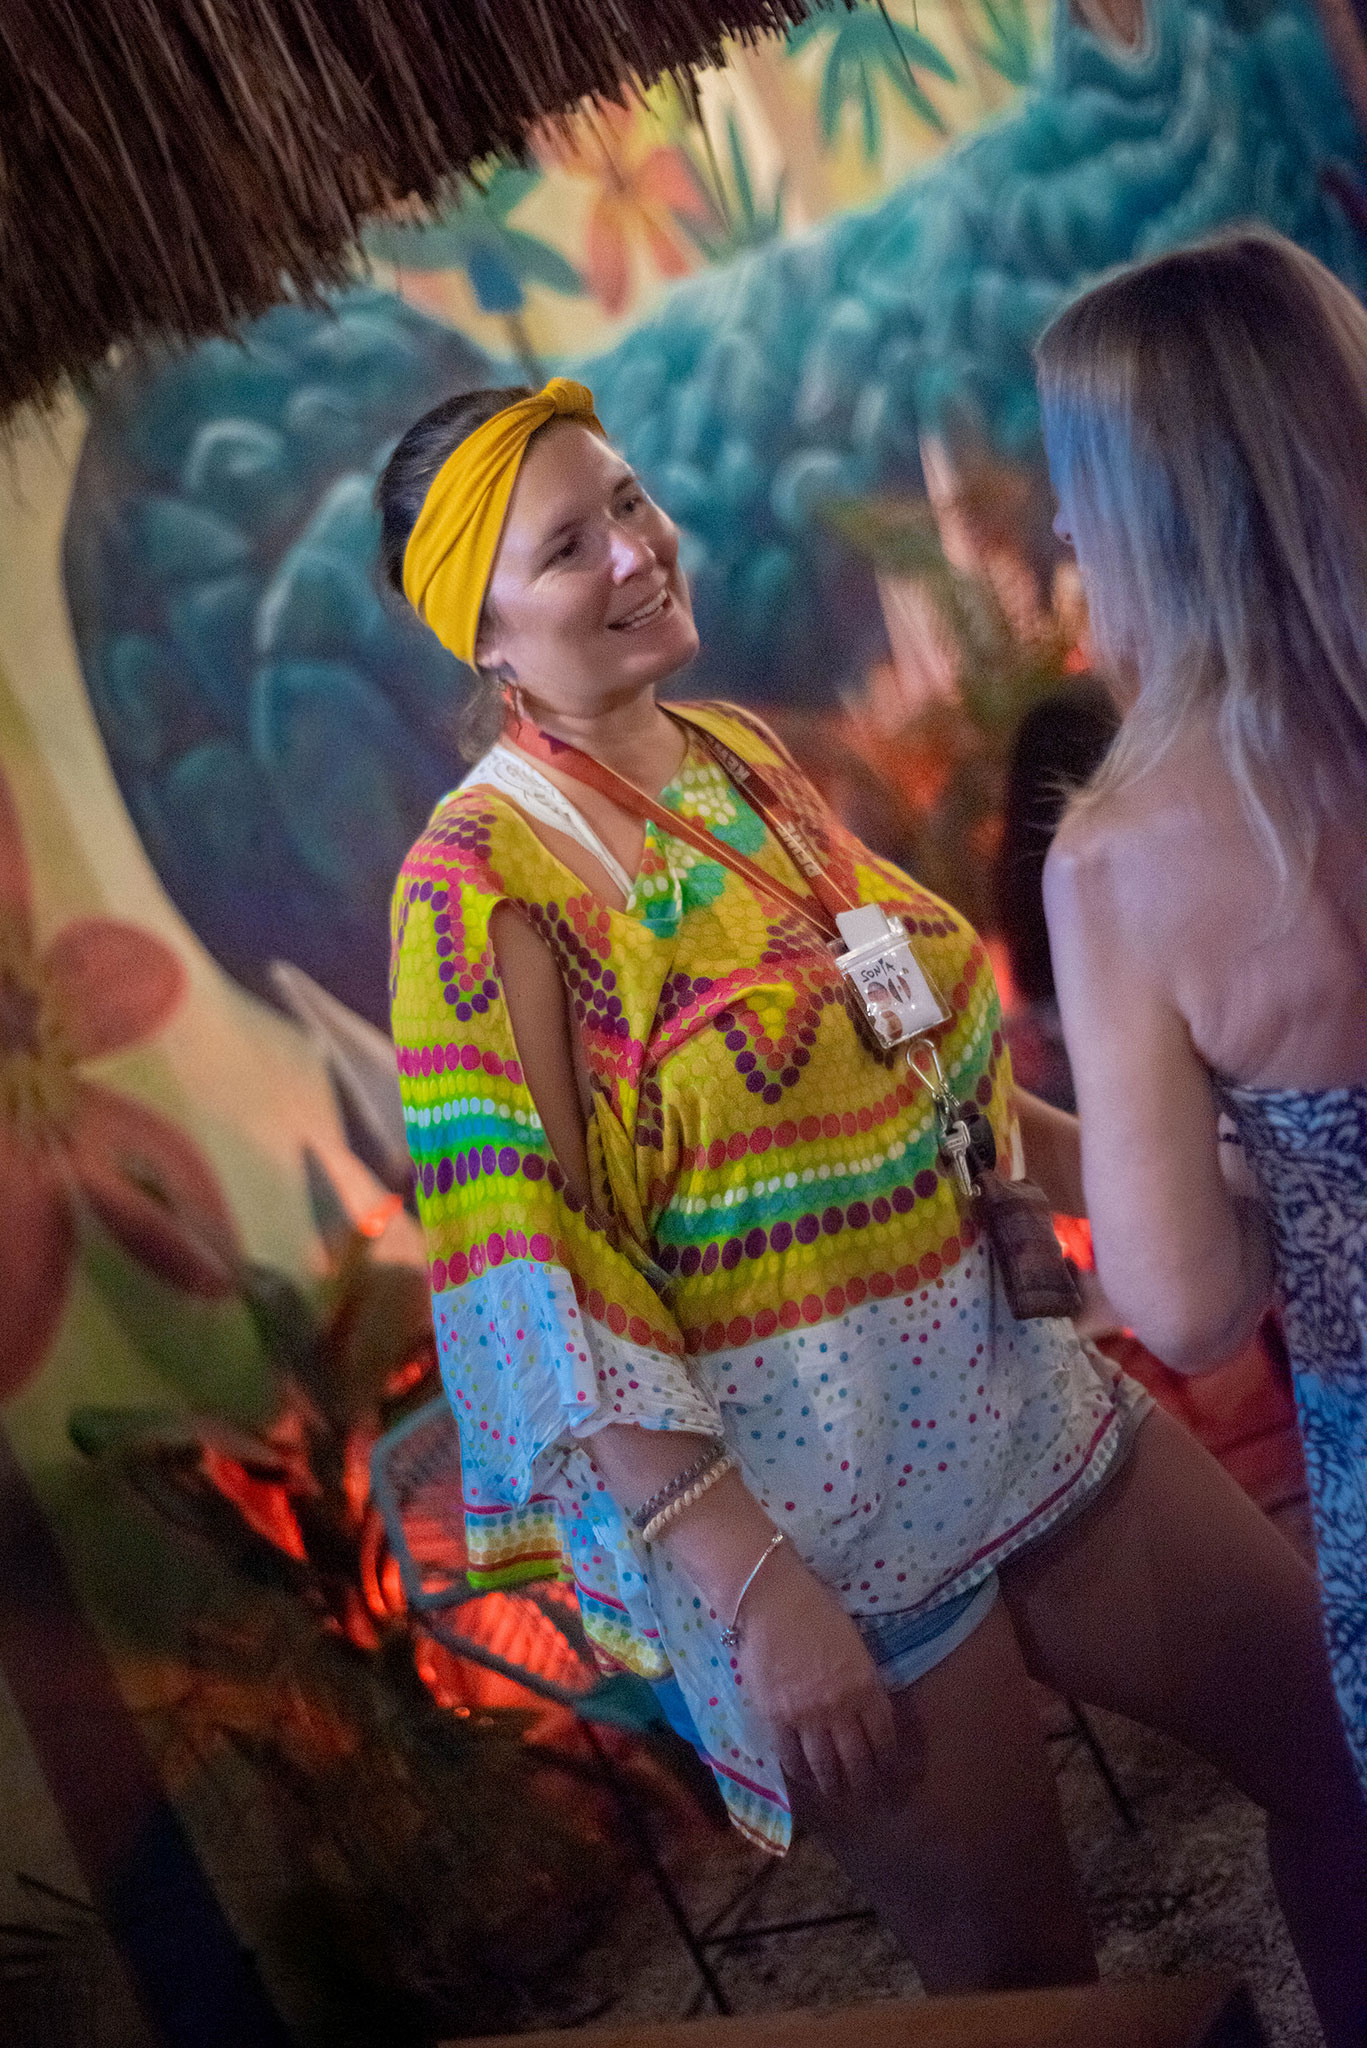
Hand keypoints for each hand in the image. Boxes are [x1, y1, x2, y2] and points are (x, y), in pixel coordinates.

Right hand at [738, 1542, 900, 1802]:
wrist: (769, 1598)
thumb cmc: (816, 1611)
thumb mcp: (854, 1645)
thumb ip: (863, 1681)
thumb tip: (870, 1710)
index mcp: (865, 1685)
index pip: (884, 1738)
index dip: (889, 1764)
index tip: (893, 1779)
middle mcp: (839, 1707)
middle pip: (858, 1761)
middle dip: (868, 1788)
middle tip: (873, 1803)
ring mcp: (805, 1715)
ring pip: (825, 1766)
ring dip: (834, 1787)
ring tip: (839, 1797)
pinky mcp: (774, 1716)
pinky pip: (790, 1756)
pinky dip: (799, 1772)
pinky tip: (804, 1778)